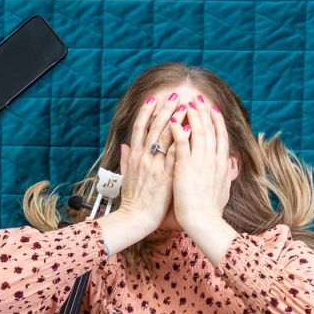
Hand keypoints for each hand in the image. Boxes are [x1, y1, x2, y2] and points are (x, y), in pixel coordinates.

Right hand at [116, 91, 179, 232]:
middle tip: (174, 95)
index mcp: (135, 157)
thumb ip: (127, 160)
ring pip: (165, 137)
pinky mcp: (166, 176)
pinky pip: (175, 155)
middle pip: (154, 128)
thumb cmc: (133, 200)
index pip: (140, 128)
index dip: (146, 112)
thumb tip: (124, 146)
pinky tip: (189, 130)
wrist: (136, 219)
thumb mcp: (126, 177)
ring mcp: (155, 166)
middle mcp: (144, 158)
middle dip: (165, 109)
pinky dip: (182, 141)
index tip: (153, 99)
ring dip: (175, 119)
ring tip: (185, 106)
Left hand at [169, 95, 234, 233]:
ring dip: (192, 115)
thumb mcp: (225, 189)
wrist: (203, 221)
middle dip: (204, 112)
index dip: (216, 120)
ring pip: (197, 132)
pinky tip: (172, 119)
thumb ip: (227, 174)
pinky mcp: (185, 166)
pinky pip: (181, 143)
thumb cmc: (211, 210)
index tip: (212, 109)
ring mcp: (200, 161)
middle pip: (210, 129)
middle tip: (198, 99)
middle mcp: (213, 159)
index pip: (220, 136)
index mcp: (222, 164)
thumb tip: (232, 165)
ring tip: (186, 103)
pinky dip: (177, 129)